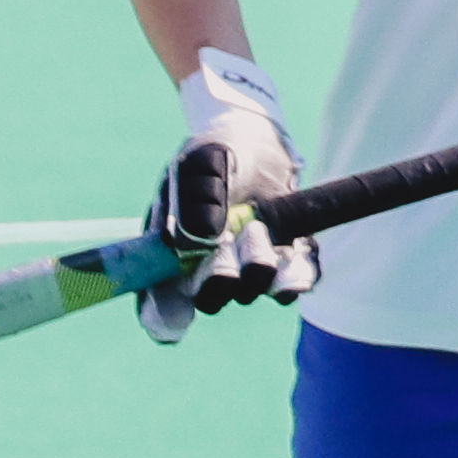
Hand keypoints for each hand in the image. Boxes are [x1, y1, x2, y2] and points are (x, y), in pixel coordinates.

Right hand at [141, 56, 313, 341]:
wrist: (260, 134)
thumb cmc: (220, 147)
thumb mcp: (206, 157)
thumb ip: (199, 194)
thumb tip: (200, 240)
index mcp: (171, 246)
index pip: (159, 297)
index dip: (162, 316)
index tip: (176, 322)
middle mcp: (206, 264)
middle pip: (209, 298)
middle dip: (218, 281)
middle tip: (227, 248)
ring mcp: (245, 265)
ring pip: (251, 291)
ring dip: (257, 270)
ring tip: (259, 230)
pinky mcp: (284, 257)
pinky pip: (294, 280)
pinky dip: (298, 274)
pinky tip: (299, 253)